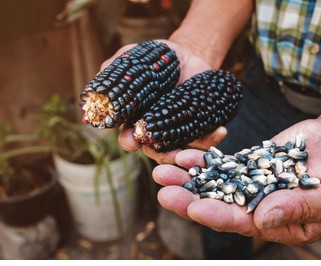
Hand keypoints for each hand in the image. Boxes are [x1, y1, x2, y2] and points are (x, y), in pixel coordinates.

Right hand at [101, 40, 225, 162]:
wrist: (188, 53)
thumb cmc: (155, 58)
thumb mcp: (133, 57)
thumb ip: (115, 68)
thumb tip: (96, 87)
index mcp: (135, 120)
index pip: (128, 137)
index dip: (129, 140)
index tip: (132, 138)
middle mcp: (156, 131)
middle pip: (154, 151)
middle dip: (157, 154)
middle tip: (160, 148)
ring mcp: (179, 131)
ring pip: (180, 150)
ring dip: (185, 153)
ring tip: (192, 153)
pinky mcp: (200, 127)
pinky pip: (205, 137)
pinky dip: (212, 137)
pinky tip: (220, 131)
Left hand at [153, 118, 320, 244]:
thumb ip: (297, 208)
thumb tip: (262, 218)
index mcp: (274, 223)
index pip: (240, 223)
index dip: (216, 216)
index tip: (192, 208)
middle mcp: (256, 206)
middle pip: (217, 204)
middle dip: (189, 198)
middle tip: (163, 189)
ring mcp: (248, 183)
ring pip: (213, 183)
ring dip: (188, 178)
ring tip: (162, 169)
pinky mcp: (246, 164)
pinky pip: (221, 163)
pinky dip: (203, 160)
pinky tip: (183, 155)